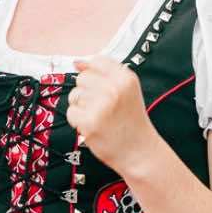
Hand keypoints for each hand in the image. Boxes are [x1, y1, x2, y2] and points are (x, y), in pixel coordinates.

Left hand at [66, 55, 161, 172]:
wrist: (139, 152)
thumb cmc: (131, 122)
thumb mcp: (127, 91)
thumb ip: (105, 74)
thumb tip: (78, 62)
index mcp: (126, 78)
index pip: (97, 61)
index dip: (93, 73)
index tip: (98, 85)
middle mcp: (114, 88)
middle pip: (82, 78)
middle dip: (87, 92)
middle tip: (101, 107)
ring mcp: (101, 105)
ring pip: (74, 95)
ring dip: (82, 107)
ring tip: (99, 117)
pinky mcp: (89, 122)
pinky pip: (71, 112)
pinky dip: (78, 121)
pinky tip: (93, 126)